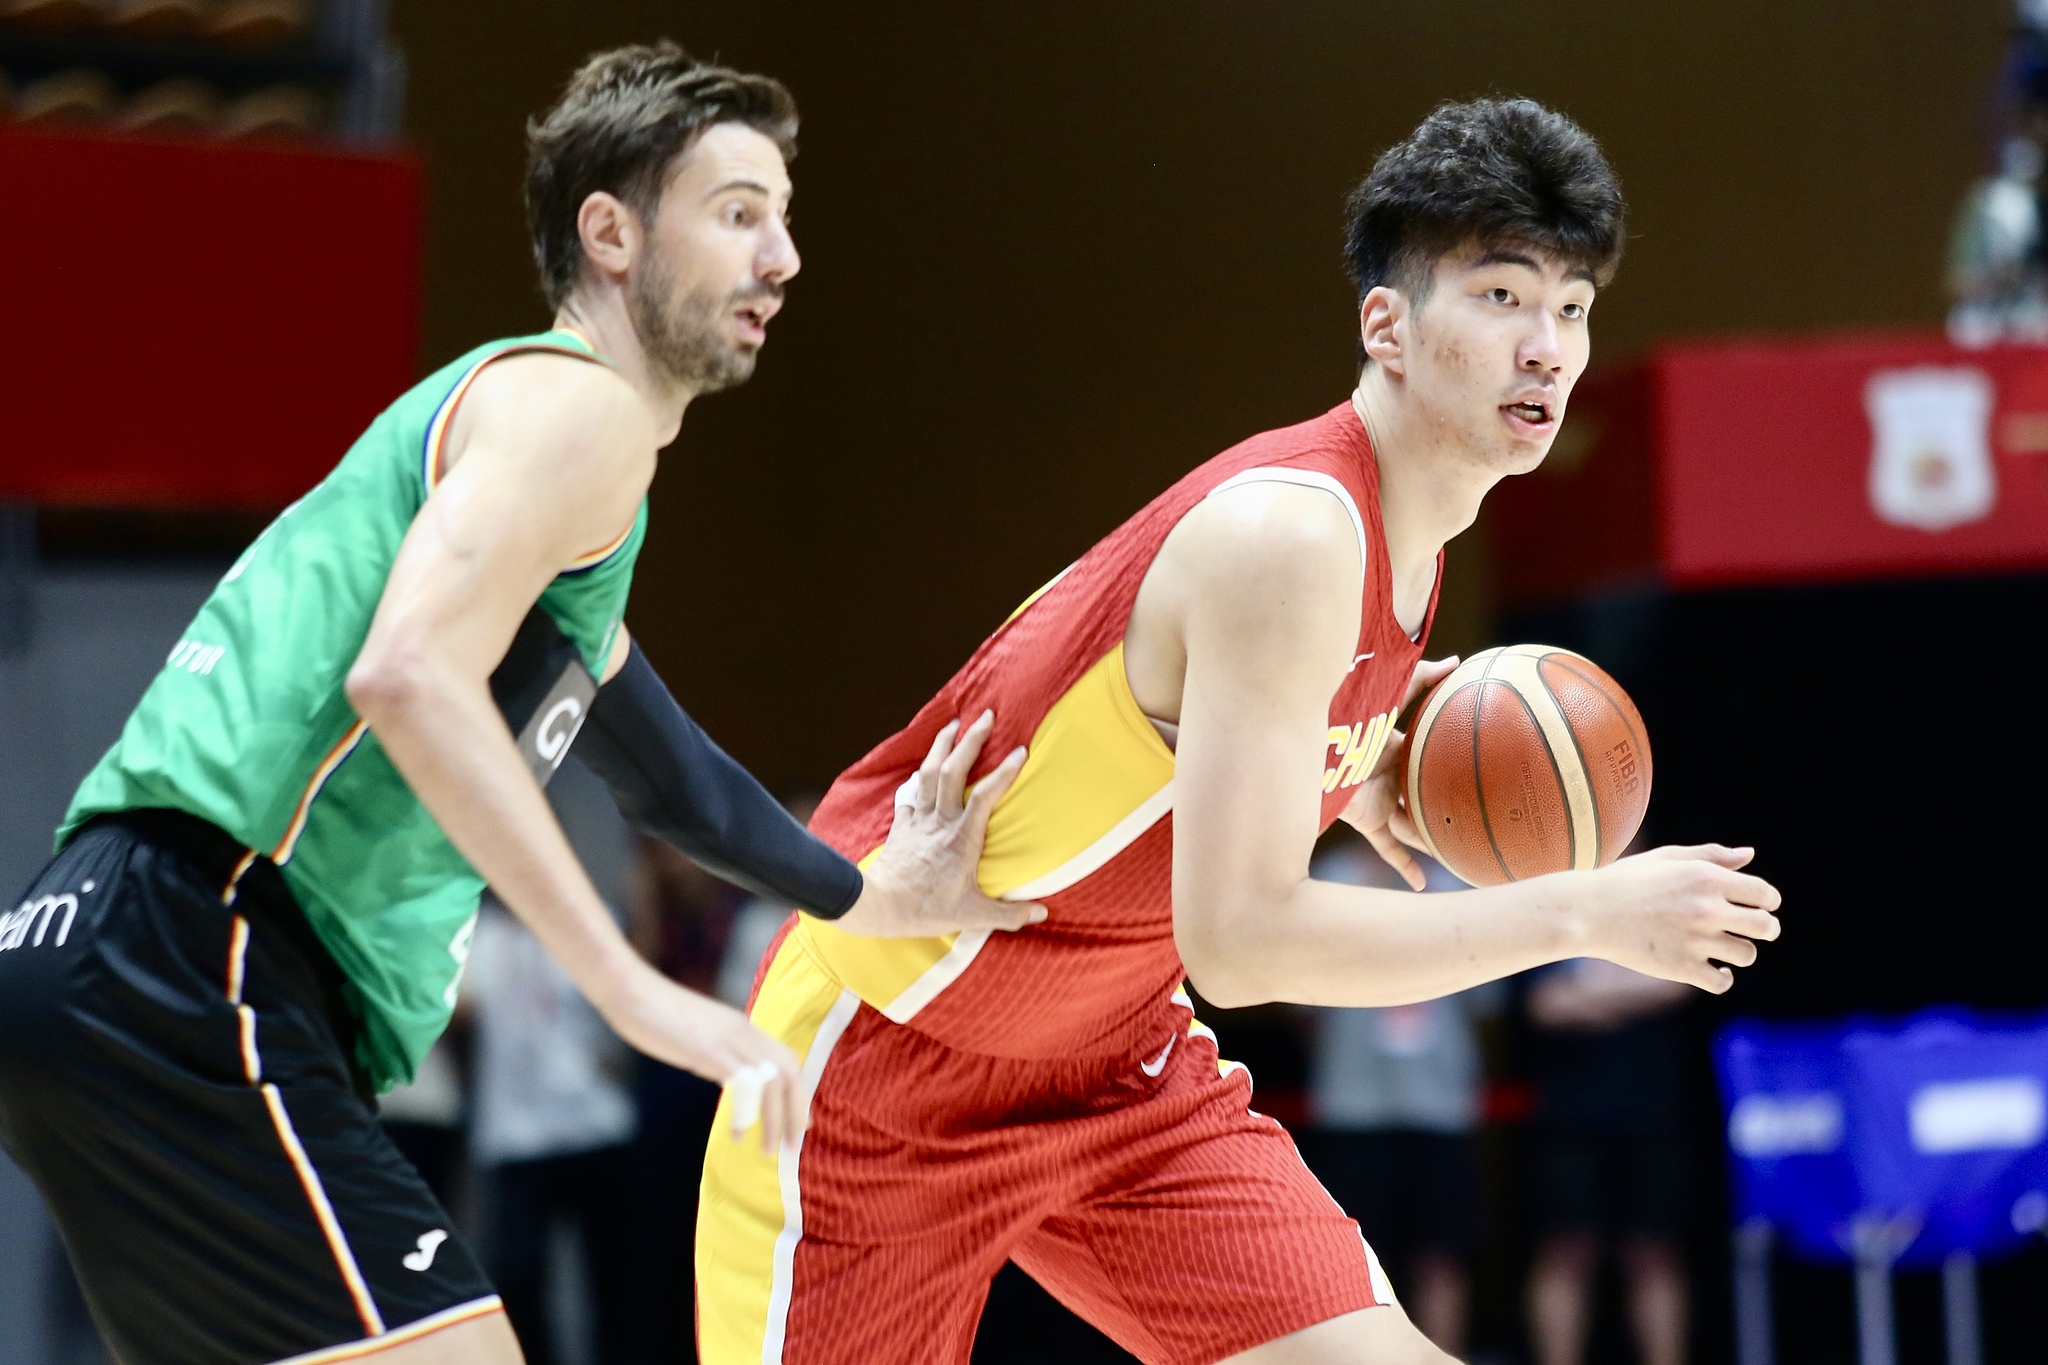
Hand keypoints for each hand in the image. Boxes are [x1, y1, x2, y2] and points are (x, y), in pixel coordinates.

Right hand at [598, 962, 803, 1152]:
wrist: (632, 991)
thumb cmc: (657, 1013)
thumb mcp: (701, 1035)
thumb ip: (720, 1054)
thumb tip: (732, 1079)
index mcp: (743, 1027)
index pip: (786, 1060)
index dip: (797, 1093)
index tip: (801, 1123)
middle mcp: (743, 1032)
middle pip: (789, 1072)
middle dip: (797, 1111)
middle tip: (793, 1144)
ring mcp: (728, 1040)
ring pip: (771, 1082)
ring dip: (775, 1120)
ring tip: (769, 1149)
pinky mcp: (709, 1050)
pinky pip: (743, 1085)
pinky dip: (746, 1114)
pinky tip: (738, 1135)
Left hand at [834, 710, 1047, 937]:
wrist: (879, 906)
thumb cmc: (926, 909)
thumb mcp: (972, 915)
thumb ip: (1009, 914)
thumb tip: (1042, 914)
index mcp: (962, 838)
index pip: (986, 795)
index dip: (1004, 771)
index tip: (1021, 751)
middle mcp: (940, 821)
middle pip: (954, 771)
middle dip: (970, 740)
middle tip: (985, 716)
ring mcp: (919, 820)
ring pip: (929, 773)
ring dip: (941, 745)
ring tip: (952, 724)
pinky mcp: (902, 826)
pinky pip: (909, 794)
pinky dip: (916, 779)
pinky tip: (920, 771)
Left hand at [1337, 656, 1459, 889]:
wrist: (1314, 745)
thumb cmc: (1348, 713)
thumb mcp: (1390, 692)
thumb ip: (1423, 677)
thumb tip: (1458, 661)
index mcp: (1396, 748)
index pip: (1426, 756)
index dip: (1445, 764)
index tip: (1470, 769)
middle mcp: (1389, 777)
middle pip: (1421, 795)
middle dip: (1442, 806)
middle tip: (1474, 819)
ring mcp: (1378, 800)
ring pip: (1411, 826)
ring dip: (1430, 840)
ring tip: (1460, 857)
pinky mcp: (1366, 821)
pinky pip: (1388, 848)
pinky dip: (1404, 866)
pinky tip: (1421, 886)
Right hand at [1571, 844, 1783, 992]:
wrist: (1588, 912)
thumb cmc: (1626, 880)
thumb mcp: (1668, 858)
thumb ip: (1711, 855)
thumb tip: (1749, 855)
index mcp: (1707, 878)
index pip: (1764, 894)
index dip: (1769, 901)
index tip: (1762, 905)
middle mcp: (1707, 909)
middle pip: (1765, 926)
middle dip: (1767, 928)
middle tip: (1760, 930)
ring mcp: (1695, 940)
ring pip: (1746, 954)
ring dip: (1740, 952)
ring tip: (1726, 948)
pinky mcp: (1682, 967)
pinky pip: (1722, 981)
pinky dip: (1723, 977)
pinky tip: (1714, 969)